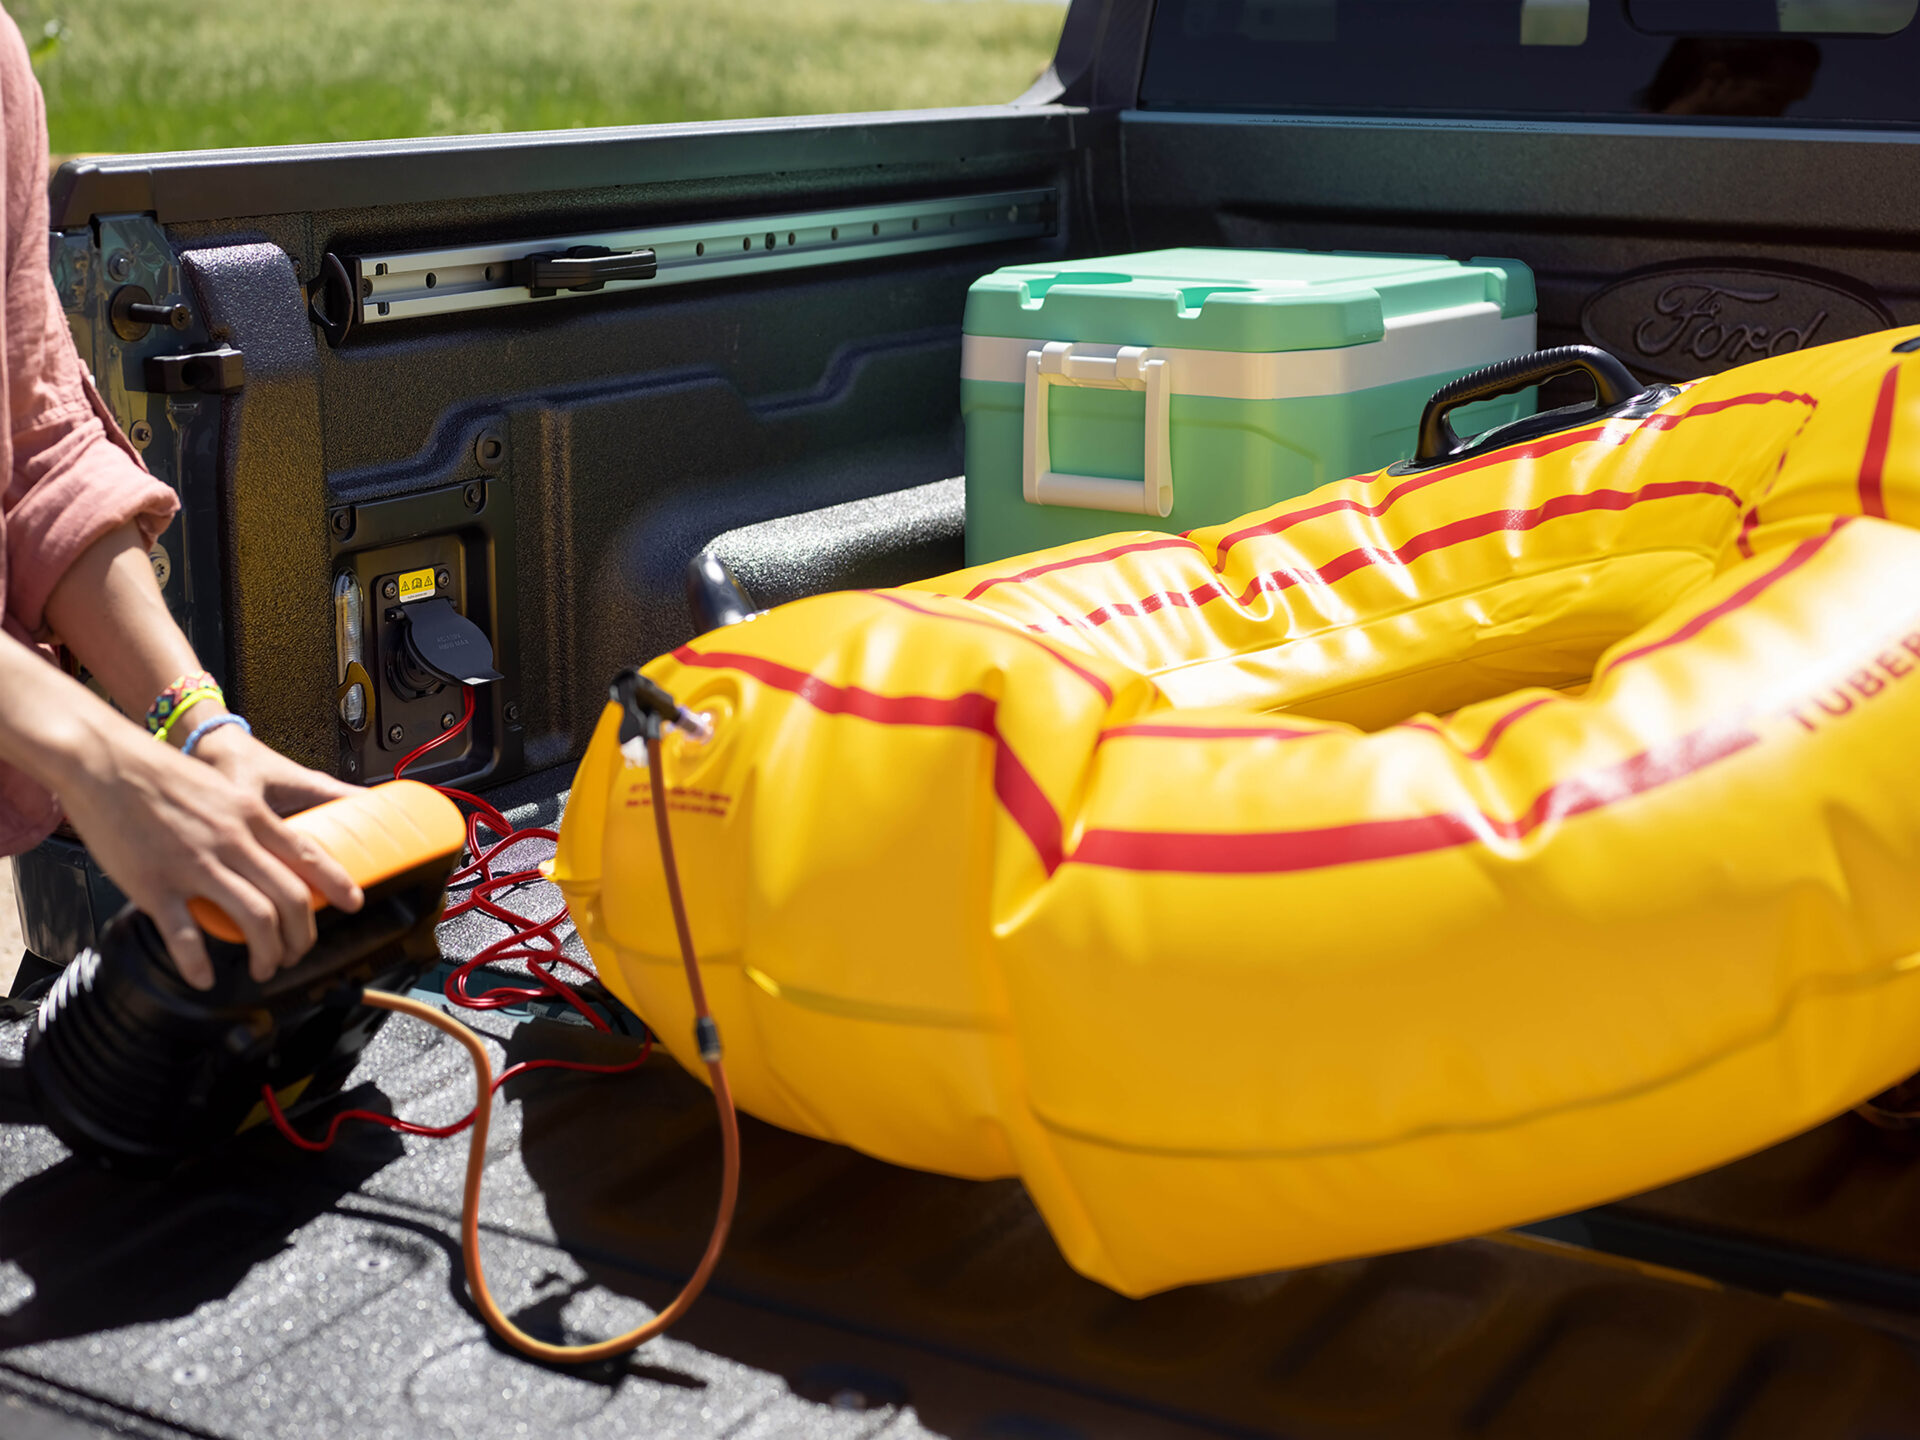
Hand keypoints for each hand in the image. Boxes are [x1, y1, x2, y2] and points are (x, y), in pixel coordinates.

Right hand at [56, 720, 364, 990]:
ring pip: (254, 919)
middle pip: (290, 898)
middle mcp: (232, 842)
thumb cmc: (158, 773)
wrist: (104, 761)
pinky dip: (199, 964)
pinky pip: (186, 935)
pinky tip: (204, 978)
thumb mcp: (222, 789)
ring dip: (267, 954)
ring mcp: (195, 866)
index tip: (353, 904)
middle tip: (298, 953)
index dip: (337, 884)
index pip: (309, 855)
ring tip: (264, 968)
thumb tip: (266, 848)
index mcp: (251, 817)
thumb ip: (246, 821)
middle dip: (302, 936)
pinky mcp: (155, 885)